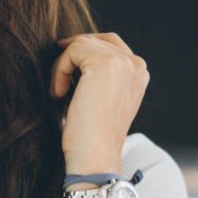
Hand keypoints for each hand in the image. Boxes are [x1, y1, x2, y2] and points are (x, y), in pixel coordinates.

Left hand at [50, 32, 149, 174]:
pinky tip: (58, 93)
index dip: (83, 53)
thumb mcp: (101, 100)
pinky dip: (59, 70)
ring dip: (62, 66)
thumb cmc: (91, 136)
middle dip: (72, 55)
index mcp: (139, 74)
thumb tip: (71, 51)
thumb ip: (99, 77)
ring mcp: (123, 62)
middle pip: (95, 40)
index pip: (110, 44)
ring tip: (59, 92)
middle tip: (58, 80)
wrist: (95, 157)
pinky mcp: (105, 63)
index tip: (65, 72)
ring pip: (81, 44)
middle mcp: (136, 64)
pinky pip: (72, 51)